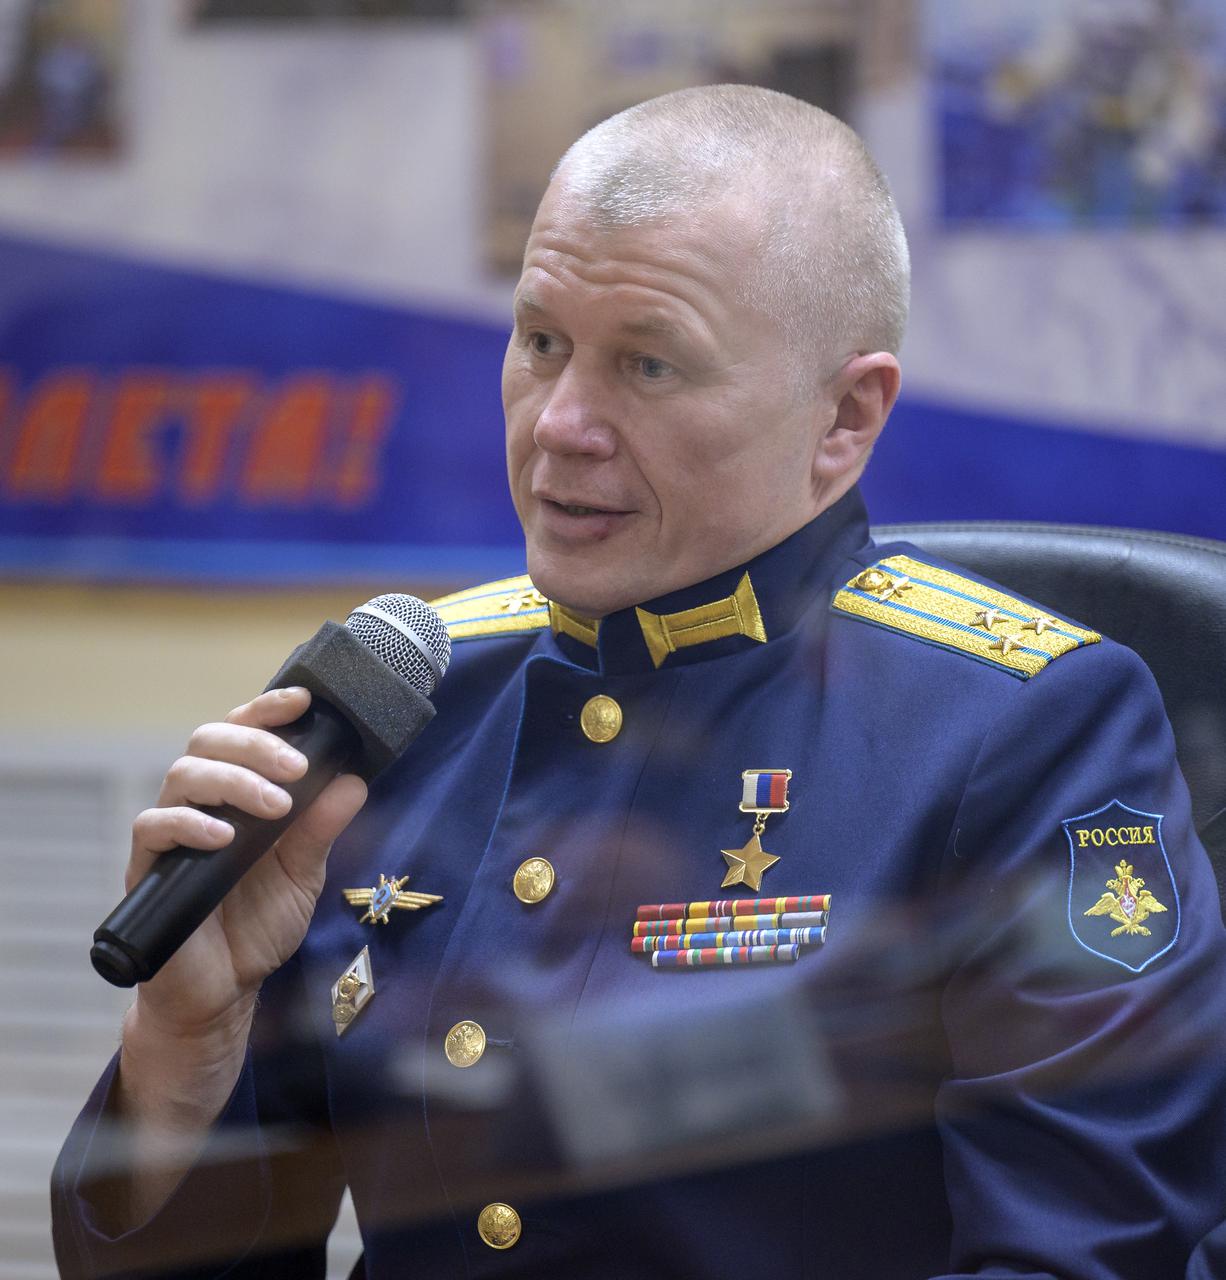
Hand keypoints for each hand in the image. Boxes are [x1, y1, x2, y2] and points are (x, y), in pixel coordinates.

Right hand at [124, 685, 366, 1054]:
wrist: (224, 991)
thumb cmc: (259, 926)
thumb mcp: (304, 873)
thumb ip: (323, 828)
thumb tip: (354, 781)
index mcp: (240, 794)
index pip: (244, 733)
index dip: (267, 709)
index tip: (302, 699)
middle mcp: (202, 802)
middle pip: (209, 740)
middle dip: (256, 743)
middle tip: (297, 767)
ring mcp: (172, 832)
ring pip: (183, 774)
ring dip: (234, 780)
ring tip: (276, 806)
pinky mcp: (148, 867)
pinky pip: (154, 827)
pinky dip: (190, 823)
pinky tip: (224, 836)